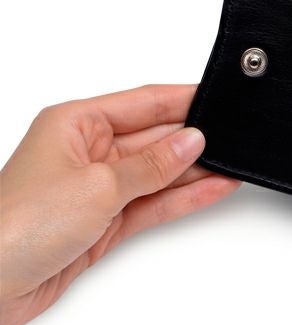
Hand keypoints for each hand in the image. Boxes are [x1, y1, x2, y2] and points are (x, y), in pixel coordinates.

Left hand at [0, 84, 239, 324]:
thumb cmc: (17, 225)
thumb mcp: (97, 185)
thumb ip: (151, 165)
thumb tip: (192, 142)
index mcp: (74, 124)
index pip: (142, 103)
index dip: (183, 100)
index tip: (220, 98)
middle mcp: (86, 153)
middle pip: (154, 139)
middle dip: (195, 139)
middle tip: (237, 137)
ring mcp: (96, 190)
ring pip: (158, 175)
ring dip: (196, 172)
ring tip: (236, 164)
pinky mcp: (103, 225)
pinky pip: (153, 205)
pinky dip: (183, 199)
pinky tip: (213, 189)